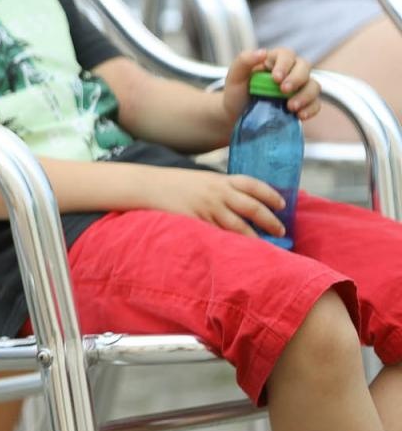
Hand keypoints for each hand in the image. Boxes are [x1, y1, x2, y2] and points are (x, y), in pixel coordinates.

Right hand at [143, 167, 285, 238]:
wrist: (147, 185)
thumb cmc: (175, 183)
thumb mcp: (202, 179)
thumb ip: (222, 187)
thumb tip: (244, 201)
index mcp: (220, 179)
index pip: (253, 185)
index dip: (270, 195)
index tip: (282, 205)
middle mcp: (216, 192)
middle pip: (251, 207)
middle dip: (270, 221)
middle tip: (282, 231)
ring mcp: (206, 208)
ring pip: (238, 226)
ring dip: (255, 238)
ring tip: (266, 247)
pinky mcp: (195, 221)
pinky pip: (217, 235)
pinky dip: (230, 244)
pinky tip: (238, 251)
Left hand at [220, 47, 319, 123]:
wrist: (237, 114)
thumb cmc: (236, 92)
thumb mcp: (234, 76)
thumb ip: (244, 61)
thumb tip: (262, 52)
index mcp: (274, 60)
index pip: (286, 55)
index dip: (284, 65)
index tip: (276, 78)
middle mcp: (290, 71)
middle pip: (304, 67)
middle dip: (297, 78)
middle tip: (284, 91)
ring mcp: (299, 88)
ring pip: (314, 85)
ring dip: (306, 95)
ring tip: (291, 107)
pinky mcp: (304, 104)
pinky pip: (316, 104)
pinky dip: (311, 109)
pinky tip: (300, 115)